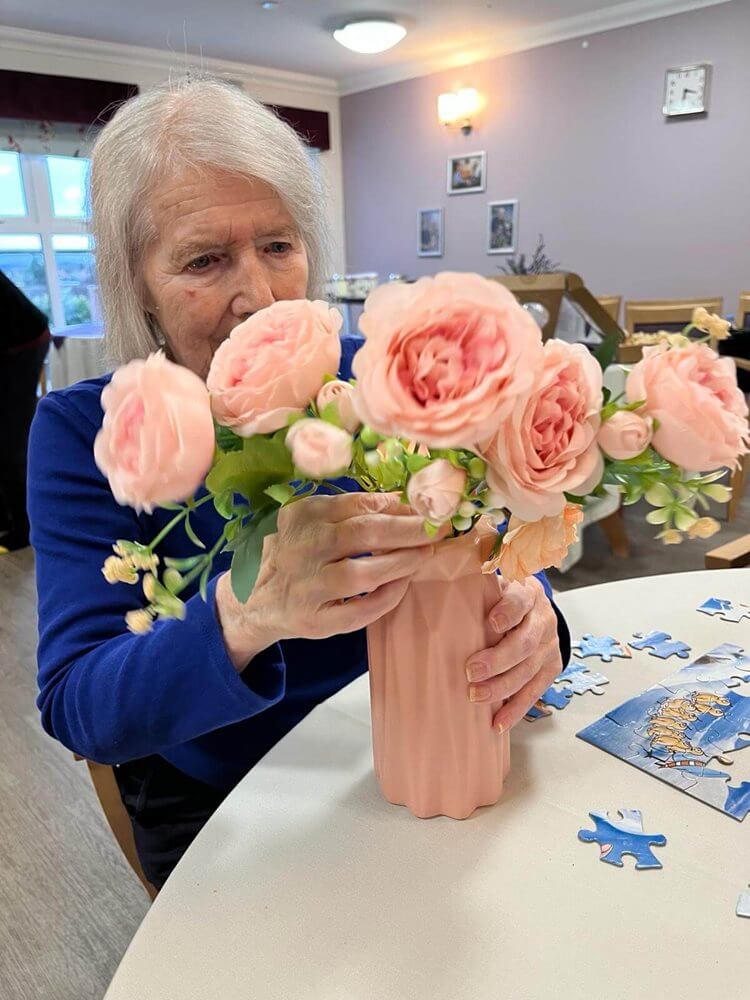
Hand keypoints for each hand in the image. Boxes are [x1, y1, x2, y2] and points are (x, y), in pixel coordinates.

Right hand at [216, 492, 445, 670]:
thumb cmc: (288, 552)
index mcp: (302, 515)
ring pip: (362, 573)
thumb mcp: (307, 520)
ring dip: (402, 562)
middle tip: (439, 528)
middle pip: (365, 533)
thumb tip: (401, 502)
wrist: (247, 600)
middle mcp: (302, 548)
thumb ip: (349, 509)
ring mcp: (307, 587)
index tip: (425, 508)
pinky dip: (386, 597)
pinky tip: (402, 584)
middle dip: (410, 530)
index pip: (359, 505)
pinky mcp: (313, 620)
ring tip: (425, 554)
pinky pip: (358, 611)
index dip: (399, 507)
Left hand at [464, 577, 561, 732]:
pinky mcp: (551, 668)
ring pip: (529, 670)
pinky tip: (498, 722)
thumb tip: (435, 601)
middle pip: (524, 642)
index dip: (508, 612)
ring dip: (502, 687)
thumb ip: (475, 593)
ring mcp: (549, 646)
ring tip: (477, 696)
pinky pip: (534, 692)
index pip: (520, 601)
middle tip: (471, 672)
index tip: (492, 622)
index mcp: (528, 594)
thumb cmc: (503, 600)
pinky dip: (516, 710)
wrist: (535, 608)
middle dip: (498, 660)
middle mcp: (542, 620)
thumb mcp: (493, 588)